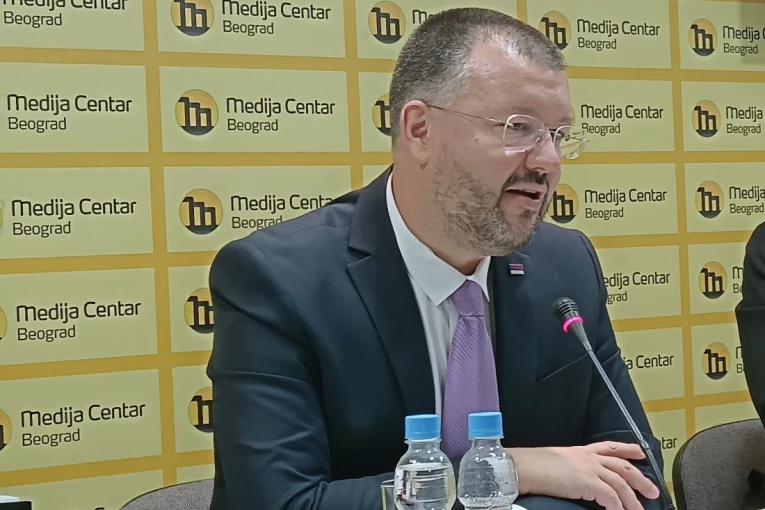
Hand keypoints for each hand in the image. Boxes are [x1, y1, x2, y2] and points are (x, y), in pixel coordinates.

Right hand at [509, 442, 659, 509]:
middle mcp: (589, 458)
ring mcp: (590, 469)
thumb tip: (577, 481)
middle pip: (623, 466)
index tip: (640, 451)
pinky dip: (619, 508)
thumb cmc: (534, 465)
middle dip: (640, 479)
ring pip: (621, 484)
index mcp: (581, 451)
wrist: (526, 466)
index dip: (628, 449)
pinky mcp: (589, 483)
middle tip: (653, 490)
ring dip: (633, 500)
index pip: (610, 447)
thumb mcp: (557, 462)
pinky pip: (611, 498)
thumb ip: (572, 469)